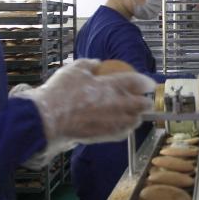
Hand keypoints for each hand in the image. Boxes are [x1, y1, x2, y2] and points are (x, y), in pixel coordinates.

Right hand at [12, 59, 155, 145]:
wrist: (49, 118)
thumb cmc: (61, 92)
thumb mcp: (75, 69)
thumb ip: (89, 64)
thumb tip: (96, 63)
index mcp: (112, 85)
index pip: (139, 82)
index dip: (147, 83)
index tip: (148, 84)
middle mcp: (118, 104)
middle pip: (143, 105)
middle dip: (146, 102)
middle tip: (144, 100)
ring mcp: (114, 122)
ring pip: (135, 121)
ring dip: (136, 116)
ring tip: (132, 114)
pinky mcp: (106, 136)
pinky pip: (123, 133)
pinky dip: (125, 128)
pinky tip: (120, 125)